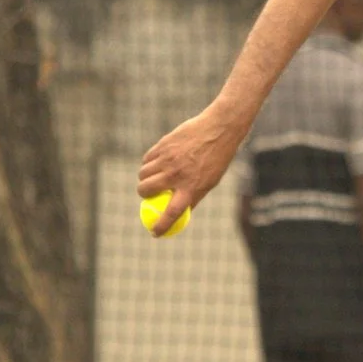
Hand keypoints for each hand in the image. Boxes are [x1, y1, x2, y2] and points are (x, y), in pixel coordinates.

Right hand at [136, 105, 242, 237]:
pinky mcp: (163, 145)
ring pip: (143, 174)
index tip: (155, 232)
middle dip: (143, 195)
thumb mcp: (210, 181)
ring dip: (144, 178)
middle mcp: (177, 175)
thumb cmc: (217, 158)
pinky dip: (148, 163)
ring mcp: (168, 159)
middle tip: (147, 194)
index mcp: (191, 187)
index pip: (171, 213)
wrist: (219, 129)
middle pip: (146, 190)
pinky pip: (147, 159)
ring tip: (154, 175)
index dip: (161, 226)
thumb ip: (193, 196)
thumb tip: (180, 213)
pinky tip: (157, 161)